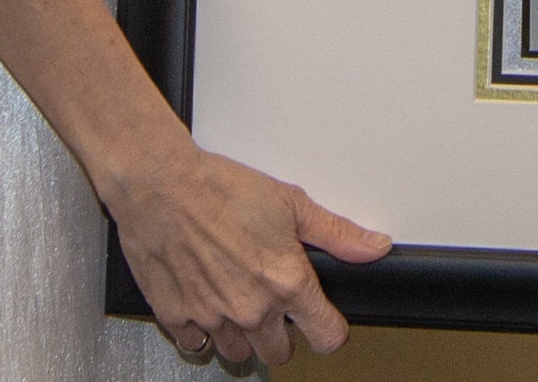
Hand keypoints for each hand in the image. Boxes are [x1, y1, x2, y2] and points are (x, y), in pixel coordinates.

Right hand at [107, 142, 390, 368]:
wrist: (162, 185)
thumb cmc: (221, 188)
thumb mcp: (292, 203)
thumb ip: (337, 233)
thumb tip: (374, 247)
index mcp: (286, 283)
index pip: (327, 337)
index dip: (330, 328)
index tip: (324, 319)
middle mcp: (251, 309)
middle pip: (280, 352)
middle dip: (283, 332)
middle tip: (275, 302)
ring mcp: (212, 318)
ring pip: (238, 353)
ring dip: (243, 333)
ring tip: (240, 297)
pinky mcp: (177, 318)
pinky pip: (196, 346)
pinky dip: (203, 331)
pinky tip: (207, 302)